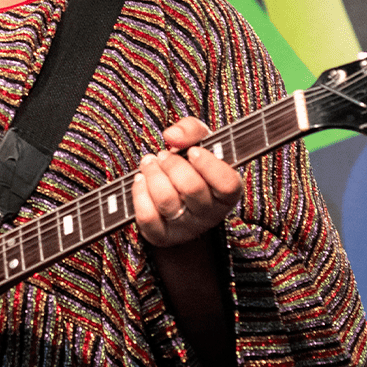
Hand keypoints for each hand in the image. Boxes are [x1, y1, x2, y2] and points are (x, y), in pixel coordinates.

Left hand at [131, 117, 242, 248]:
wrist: (176, 198)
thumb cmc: (192, 166)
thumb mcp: (199, 142)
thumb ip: (191, 130)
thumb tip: (171, 136)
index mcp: (227, 193)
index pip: (227, 184)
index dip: (209, 165)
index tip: (193, 151)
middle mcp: (210, 215)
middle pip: (192, 188)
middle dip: (172, 164)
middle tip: (163, 155)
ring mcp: (186, 228)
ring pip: (167, 201)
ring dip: (153, 175)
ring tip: (149, 163)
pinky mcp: (162, 237)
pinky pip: (147, 217)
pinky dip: (139, 193)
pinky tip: (140, 180)